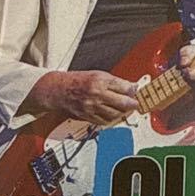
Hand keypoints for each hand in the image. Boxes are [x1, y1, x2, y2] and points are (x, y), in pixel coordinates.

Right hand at [24, 70, 138, 125]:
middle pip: (122, 103)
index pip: (124, 87)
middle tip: (135, 104)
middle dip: (132, 104)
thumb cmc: (77, 81)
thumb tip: (130, 86)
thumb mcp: (97, 74)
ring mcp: (92, 106)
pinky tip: (113, 114)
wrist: (59, 90)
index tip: (135, 91)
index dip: (133, 90)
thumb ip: (115, 81)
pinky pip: (105, 121)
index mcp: (100, 80)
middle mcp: (96, 94)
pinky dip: (111, 119)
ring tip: (125, 109)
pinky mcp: (88, 116)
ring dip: (123, 113)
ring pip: (115, 114)